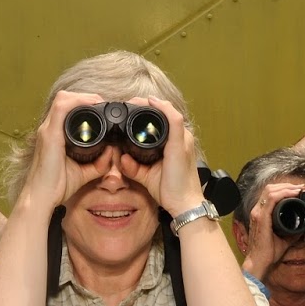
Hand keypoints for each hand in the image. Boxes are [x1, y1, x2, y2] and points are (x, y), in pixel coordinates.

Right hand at [19, 91, 119, 211]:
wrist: (41, 198)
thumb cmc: (56, 187)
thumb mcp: (82, 172)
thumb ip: (98, 163)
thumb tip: (111, 152)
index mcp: (54, 135)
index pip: (67, 107)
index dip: (84, 102)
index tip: (101, 108)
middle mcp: (48, 128)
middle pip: (65, 98)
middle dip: (85, 97)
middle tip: (101, 104)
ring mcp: (47, 130)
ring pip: (63, 99)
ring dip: (82, 97)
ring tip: (98, 103)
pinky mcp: (49, 135)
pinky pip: (61, 108)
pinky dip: (77, 103)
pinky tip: (90, 106)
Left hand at [117, 98, 204, 214]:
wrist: (184, 204)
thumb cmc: (171, 190)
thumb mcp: (147, 176)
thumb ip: (133, 167)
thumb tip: (120, 158)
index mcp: (176, 142)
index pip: (163, 119)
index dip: (147, 111)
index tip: (130, 109)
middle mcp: (182, 137)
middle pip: (165, 113)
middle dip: (146, 105)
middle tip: (128, 104)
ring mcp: (183, 139)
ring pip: (168, 112)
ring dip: (151, 104)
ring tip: (134, 102)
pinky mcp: (181, 144)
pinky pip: (174, 119)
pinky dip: (163, 108)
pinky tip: (151, 101)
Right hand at [240, 183, 304, 279]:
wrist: (259, 263)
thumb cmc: (268, 253)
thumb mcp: (284, 238)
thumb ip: (293, 230)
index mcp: (261, 214)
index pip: (270, 193)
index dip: (284, 189)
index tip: (298, 191)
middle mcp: (257, 210)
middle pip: (270, 188)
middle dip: (286, 185)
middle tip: (300, 188)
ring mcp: (257, 213)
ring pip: (270, 190)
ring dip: (286, 187)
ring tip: (299, 189)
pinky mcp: (260, 217)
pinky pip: (271, 198)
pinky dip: (283, 193)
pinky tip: (293, 194)